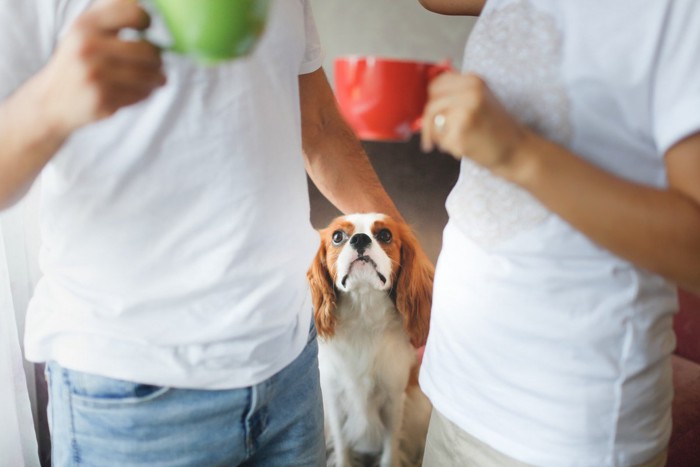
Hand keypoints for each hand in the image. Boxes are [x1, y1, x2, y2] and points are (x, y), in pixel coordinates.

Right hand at [35, 0, 164, 134]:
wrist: (52, 100)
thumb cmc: (77, 62)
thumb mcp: (84, 31)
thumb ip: (110, 13)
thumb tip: (140, 2)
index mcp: (85, 25)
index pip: (133, 13)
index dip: (145, 20)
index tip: (145, 29)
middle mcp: (88, 48)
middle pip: (148, 50)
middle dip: (157, 59)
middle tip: (157, 62)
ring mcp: (95, 75)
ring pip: (148, 75)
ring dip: (157, 78)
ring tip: (157, 78)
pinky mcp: (103, 99)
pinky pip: (141, 94)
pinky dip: (146, 92)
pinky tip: (142, 90)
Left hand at [421, 73, 528, 177]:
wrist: (516, 149)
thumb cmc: (497, 128)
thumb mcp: (481, 99)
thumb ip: (457, 94)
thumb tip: (428, 98)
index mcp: (473, 81)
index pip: (436, 85)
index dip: (432, 101)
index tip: (433, 114)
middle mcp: (469, 93)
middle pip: (431, 105)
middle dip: (429, 122)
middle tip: (433, 136)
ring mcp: (465, 112)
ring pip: (432, 123)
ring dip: (437, 136)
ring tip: (456, 140)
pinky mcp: (461, 133)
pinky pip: (440, 140)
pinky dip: (447, 147)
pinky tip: (463, 147)